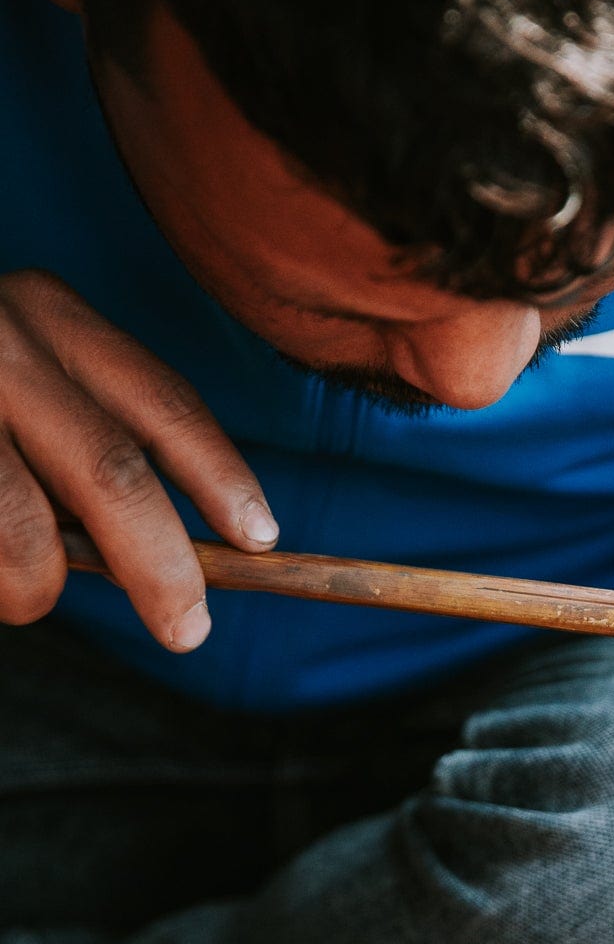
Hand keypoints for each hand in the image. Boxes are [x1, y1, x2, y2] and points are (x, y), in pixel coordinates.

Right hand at [0, 270, 276, 648]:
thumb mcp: (28, 382)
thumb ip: (87, 443)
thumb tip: (167, 557)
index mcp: (48, 315)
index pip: (160, 401)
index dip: (219, 475)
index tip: (260, 538)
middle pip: (108, 469)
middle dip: (161, 565)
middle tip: (187, 628)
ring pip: (23, 530)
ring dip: (35, 588)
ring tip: (25, 600)